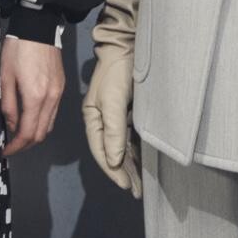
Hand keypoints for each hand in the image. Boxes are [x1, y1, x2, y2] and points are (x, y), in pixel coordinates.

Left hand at [0, 35, 63, 155]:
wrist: (38, 27)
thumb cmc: (18, 49)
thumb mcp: (5, 77)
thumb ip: (8, 105)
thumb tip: (11, 126)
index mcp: (35, 96)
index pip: (27, 133)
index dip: (16, 146)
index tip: (5, 150)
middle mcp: (51, 98)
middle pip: (41, 134)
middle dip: (26, 144)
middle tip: (11, 146)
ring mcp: (58, 93)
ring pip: (48, 125)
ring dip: (34, 134)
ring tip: (18, 134)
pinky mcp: (61, 87)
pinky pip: (53, 112)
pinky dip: (42, 121)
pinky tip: (30, 118)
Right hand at [83, 50, 140, 195]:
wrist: (129, 46)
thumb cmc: (117, 72)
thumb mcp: (113, 101)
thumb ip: (113, 131)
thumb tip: (113, 161)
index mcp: (93, 118)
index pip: (101, 152)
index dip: (113, 171)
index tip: (127, 186)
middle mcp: (103, 121)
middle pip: (112, 153)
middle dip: (123, 173)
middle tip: (136, 191)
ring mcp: (116, 117)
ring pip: (122, 148)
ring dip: (130, 166)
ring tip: (141, 184)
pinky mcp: (129, 113)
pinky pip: (132, 139)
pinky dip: (137, 153)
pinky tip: (143, 164)